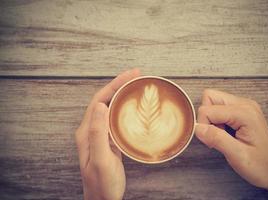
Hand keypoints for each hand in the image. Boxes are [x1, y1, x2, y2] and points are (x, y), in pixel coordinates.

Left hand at [75, 69, 139, 199]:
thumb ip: (98, 133)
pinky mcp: (108, 141)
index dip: (114, 85)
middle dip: (120, 85)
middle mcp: (91, 130)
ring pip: (111, 108)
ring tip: (136, 86)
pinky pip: (116, 119)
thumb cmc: (102, 184)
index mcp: (87, 131)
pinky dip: (125, 108)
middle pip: (105, 100)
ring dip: (122, 94)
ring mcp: (100, 135)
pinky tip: (133, 107)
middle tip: (137, 75)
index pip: (100, 100)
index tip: (131, 75)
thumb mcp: (101, 159)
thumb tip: (100, 106)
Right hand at [195, 89, 267, 199]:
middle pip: (210, 97)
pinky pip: (220, 108)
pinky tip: (226, 134)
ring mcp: (244, 107)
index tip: (211, 142)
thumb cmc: (261, 166)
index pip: (207, 109)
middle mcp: (244, 104)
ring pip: (214, 102)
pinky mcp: (242, 112)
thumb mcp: (237, 155)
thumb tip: (197, 127)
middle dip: (206, 117)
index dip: (203, 126)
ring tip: (222, 136)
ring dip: (212, 119)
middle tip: (216, 136)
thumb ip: (216, 139)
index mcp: (244, 113)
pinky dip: (217, 121)